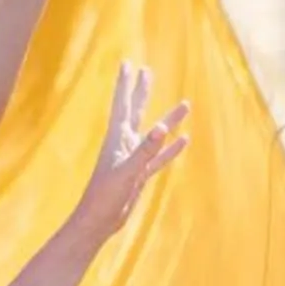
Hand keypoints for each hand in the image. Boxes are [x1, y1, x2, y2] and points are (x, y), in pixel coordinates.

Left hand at [75, 62, 189, 241]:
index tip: (128, 64)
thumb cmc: (105, 196)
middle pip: (136, 111)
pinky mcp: (140, 174)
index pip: (123, 105)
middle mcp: (124, 145)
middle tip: (147, 70)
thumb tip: (162, 128)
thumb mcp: (127, 172)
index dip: (126, 85)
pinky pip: (159, 157)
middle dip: (141, 91)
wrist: (99, 221)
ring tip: (185, 106)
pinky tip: (184, 140)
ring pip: (154, 134)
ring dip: (168, 120)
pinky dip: (171, 148)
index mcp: (117, 139)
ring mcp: (133, 159)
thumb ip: (145, 150)